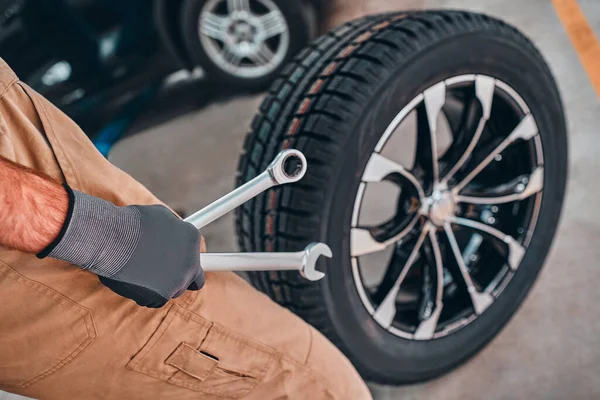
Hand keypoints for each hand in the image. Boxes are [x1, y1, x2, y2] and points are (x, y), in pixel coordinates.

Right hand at [39, 187, 203, 307]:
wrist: (112, 237)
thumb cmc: (131, 223)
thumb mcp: (160, 216)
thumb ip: (173, 230)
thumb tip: (173, 235)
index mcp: (192, 239)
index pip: (198, 257)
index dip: (185, 263)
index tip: (177, 264)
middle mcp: (191, 262)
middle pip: (191, 280)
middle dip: (177, 278)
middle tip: (159, 273)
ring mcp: (177, 282)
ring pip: (171, 291)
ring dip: (159, 285)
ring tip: (138, 270)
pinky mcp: (161, 297)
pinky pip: (153, 300)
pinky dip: (143, 293)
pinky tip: (132, 279)